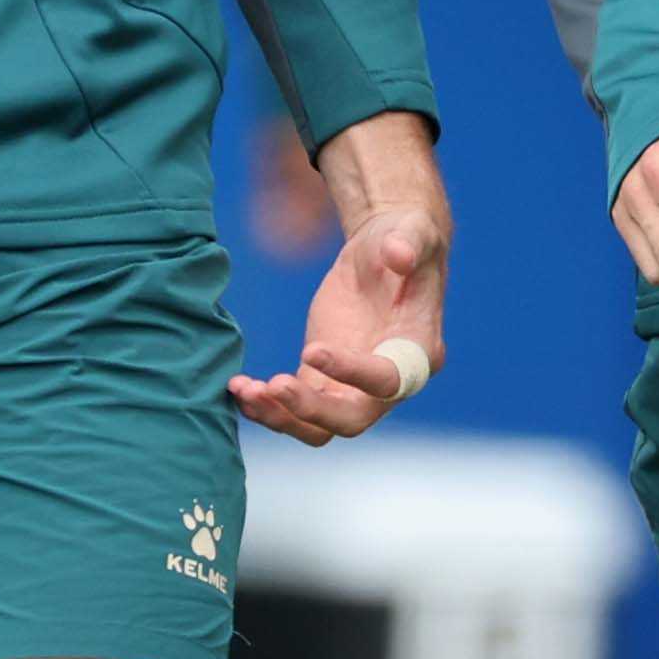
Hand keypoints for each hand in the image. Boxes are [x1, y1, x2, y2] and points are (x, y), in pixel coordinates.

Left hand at [233, 110, 448, 446]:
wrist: (385, 250)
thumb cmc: (406, 239)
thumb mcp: (413, 232)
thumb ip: (408, 243)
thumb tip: (400, 255)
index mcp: (419, 353)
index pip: (387, 380)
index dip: (350, 372)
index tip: (311, 350)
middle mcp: (389, 382)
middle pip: (351, 419)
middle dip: (311, 409)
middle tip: (274, 385)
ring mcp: (353, 386)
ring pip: (318, 425)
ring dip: (281, 415)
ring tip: (245, 391)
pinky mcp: (323, 378)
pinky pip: (295, 408)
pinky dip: (267, 405)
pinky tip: (239, 388)